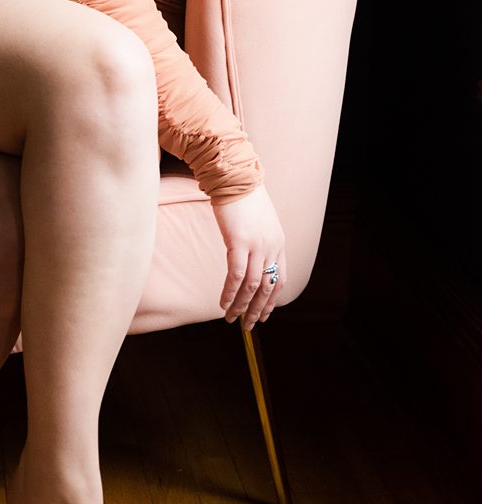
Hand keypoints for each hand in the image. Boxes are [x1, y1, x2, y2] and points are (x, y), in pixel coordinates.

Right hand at [210, 183, 285, 330]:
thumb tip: (251, 256)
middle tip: (248, 326)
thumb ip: (259, 240)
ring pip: (251, 285)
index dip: (273, 301)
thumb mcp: (260, 221)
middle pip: (267, 288)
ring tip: (231, 318)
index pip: (280, 280)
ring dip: (241, 305)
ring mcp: (257, 245)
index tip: (264, 314)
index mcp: (279, 243)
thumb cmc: (244, 197)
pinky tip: (224, 303)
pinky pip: (236, 275)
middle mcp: (272, 247)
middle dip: (257, 310)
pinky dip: (230, 292)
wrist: (235, 177)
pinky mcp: (239, 242)